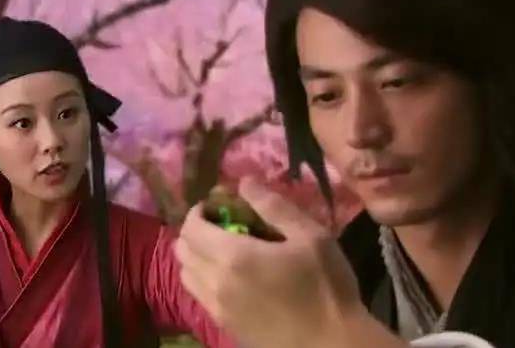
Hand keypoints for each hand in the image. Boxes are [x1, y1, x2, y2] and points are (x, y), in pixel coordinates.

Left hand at [174, 176, 405, 347]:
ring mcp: (217, 308)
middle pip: (182, 251)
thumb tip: (244, 182)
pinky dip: (203, 280)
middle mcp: (216, 282)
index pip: (191, 227)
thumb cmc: (326, 286)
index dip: (198, 211)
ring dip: (195, 257)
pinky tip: (230, 277)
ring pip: (186, 275)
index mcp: (233, 256)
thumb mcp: (311, 236)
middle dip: (194, 232)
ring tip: (222, 251)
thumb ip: (274, 206)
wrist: (332, 345)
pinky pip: (199, 296)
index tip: (217, 205)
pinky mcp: (224, 326)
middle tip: (219, 225)